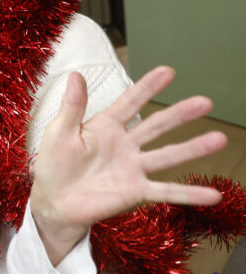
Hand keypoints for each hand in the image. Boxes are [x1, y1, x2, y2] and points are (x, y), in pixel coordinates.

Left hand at [30, 66, 226, 264]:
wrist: (54, 202)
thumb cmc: (55, 164)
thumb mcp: (59, 132)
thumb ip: (72, 107)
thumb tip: (76, 75)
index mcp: (106, 126)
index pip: (130, 103)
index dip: (147, 88)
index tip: (168, 71)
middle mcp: (125, 145)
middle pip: (156, 126)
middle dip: (179, 114)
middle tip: (205, 102)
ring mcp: (133, 168)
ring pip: (167, 156)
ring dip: (193, 149)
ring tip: (219, 139)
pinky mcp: (136, 192)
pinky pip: (165, 192)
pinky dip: (189, 194)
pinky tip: (214, 195)